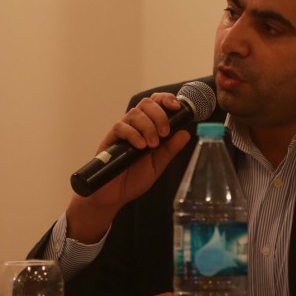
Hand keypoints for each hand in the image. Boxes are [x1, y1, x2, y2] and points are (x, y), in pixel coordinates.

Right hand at [66, 93, 190, 242]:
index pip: (156, 103)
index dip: (166, 99)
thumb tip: (185, 133)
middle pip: (147, 103)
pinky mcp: (110, 139)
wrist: (113, 196)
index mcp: (149, 128)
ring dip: (148, 126)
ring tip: (152, 144)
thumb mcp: (158, 165)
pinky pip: (120, 127)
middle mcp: (135, 126)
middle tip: (164, 132)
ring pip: (134, 113)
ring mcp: (122, 131)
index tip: (176, 107)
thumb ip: (170, 149)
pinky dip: (133, 134)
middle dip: (159, 114)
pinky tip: (140, 146)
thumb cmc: (134, 179)